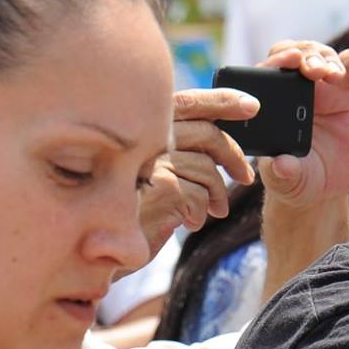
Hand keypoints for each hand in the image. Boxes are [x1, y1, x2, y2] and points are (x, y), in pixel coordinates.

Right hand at [137, 88, 260, 255]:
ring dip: (218, 194)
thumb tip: (220, 145)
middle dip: (234, 155)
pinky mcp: (163, 186)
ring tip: (214, 210)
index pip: (188, 102)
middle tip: (245, 176)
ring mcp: (152, 160)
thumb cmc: (127, 211)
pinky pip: (201, 194)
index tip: (251, 105)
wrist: (97, 248)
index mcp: (142, 128)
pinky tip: (188, 222)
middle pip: (207, 133)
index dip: (222, 100)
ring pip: (208, 167)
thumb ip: (176, 152)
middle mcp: (145, 138)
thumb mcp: (151, 174)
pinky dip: (201, 212)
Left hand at [257, 40, 348, 209]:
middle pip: (292, 56)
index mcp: (266, 103)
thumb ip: (283, 175)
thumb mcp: (288, 182)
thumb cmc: (298, 180)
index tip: (288, 63)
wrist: (325, 185)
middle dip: (302, 56)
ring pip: (319, 57)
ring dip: (326, 59)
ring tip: (334, 74)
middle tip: (313, 70)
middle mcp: (288, 88)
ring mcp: (316, 86)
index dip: (276, 64)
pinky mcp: (342, 90)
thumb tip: (281, 165)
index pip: (265, 74)